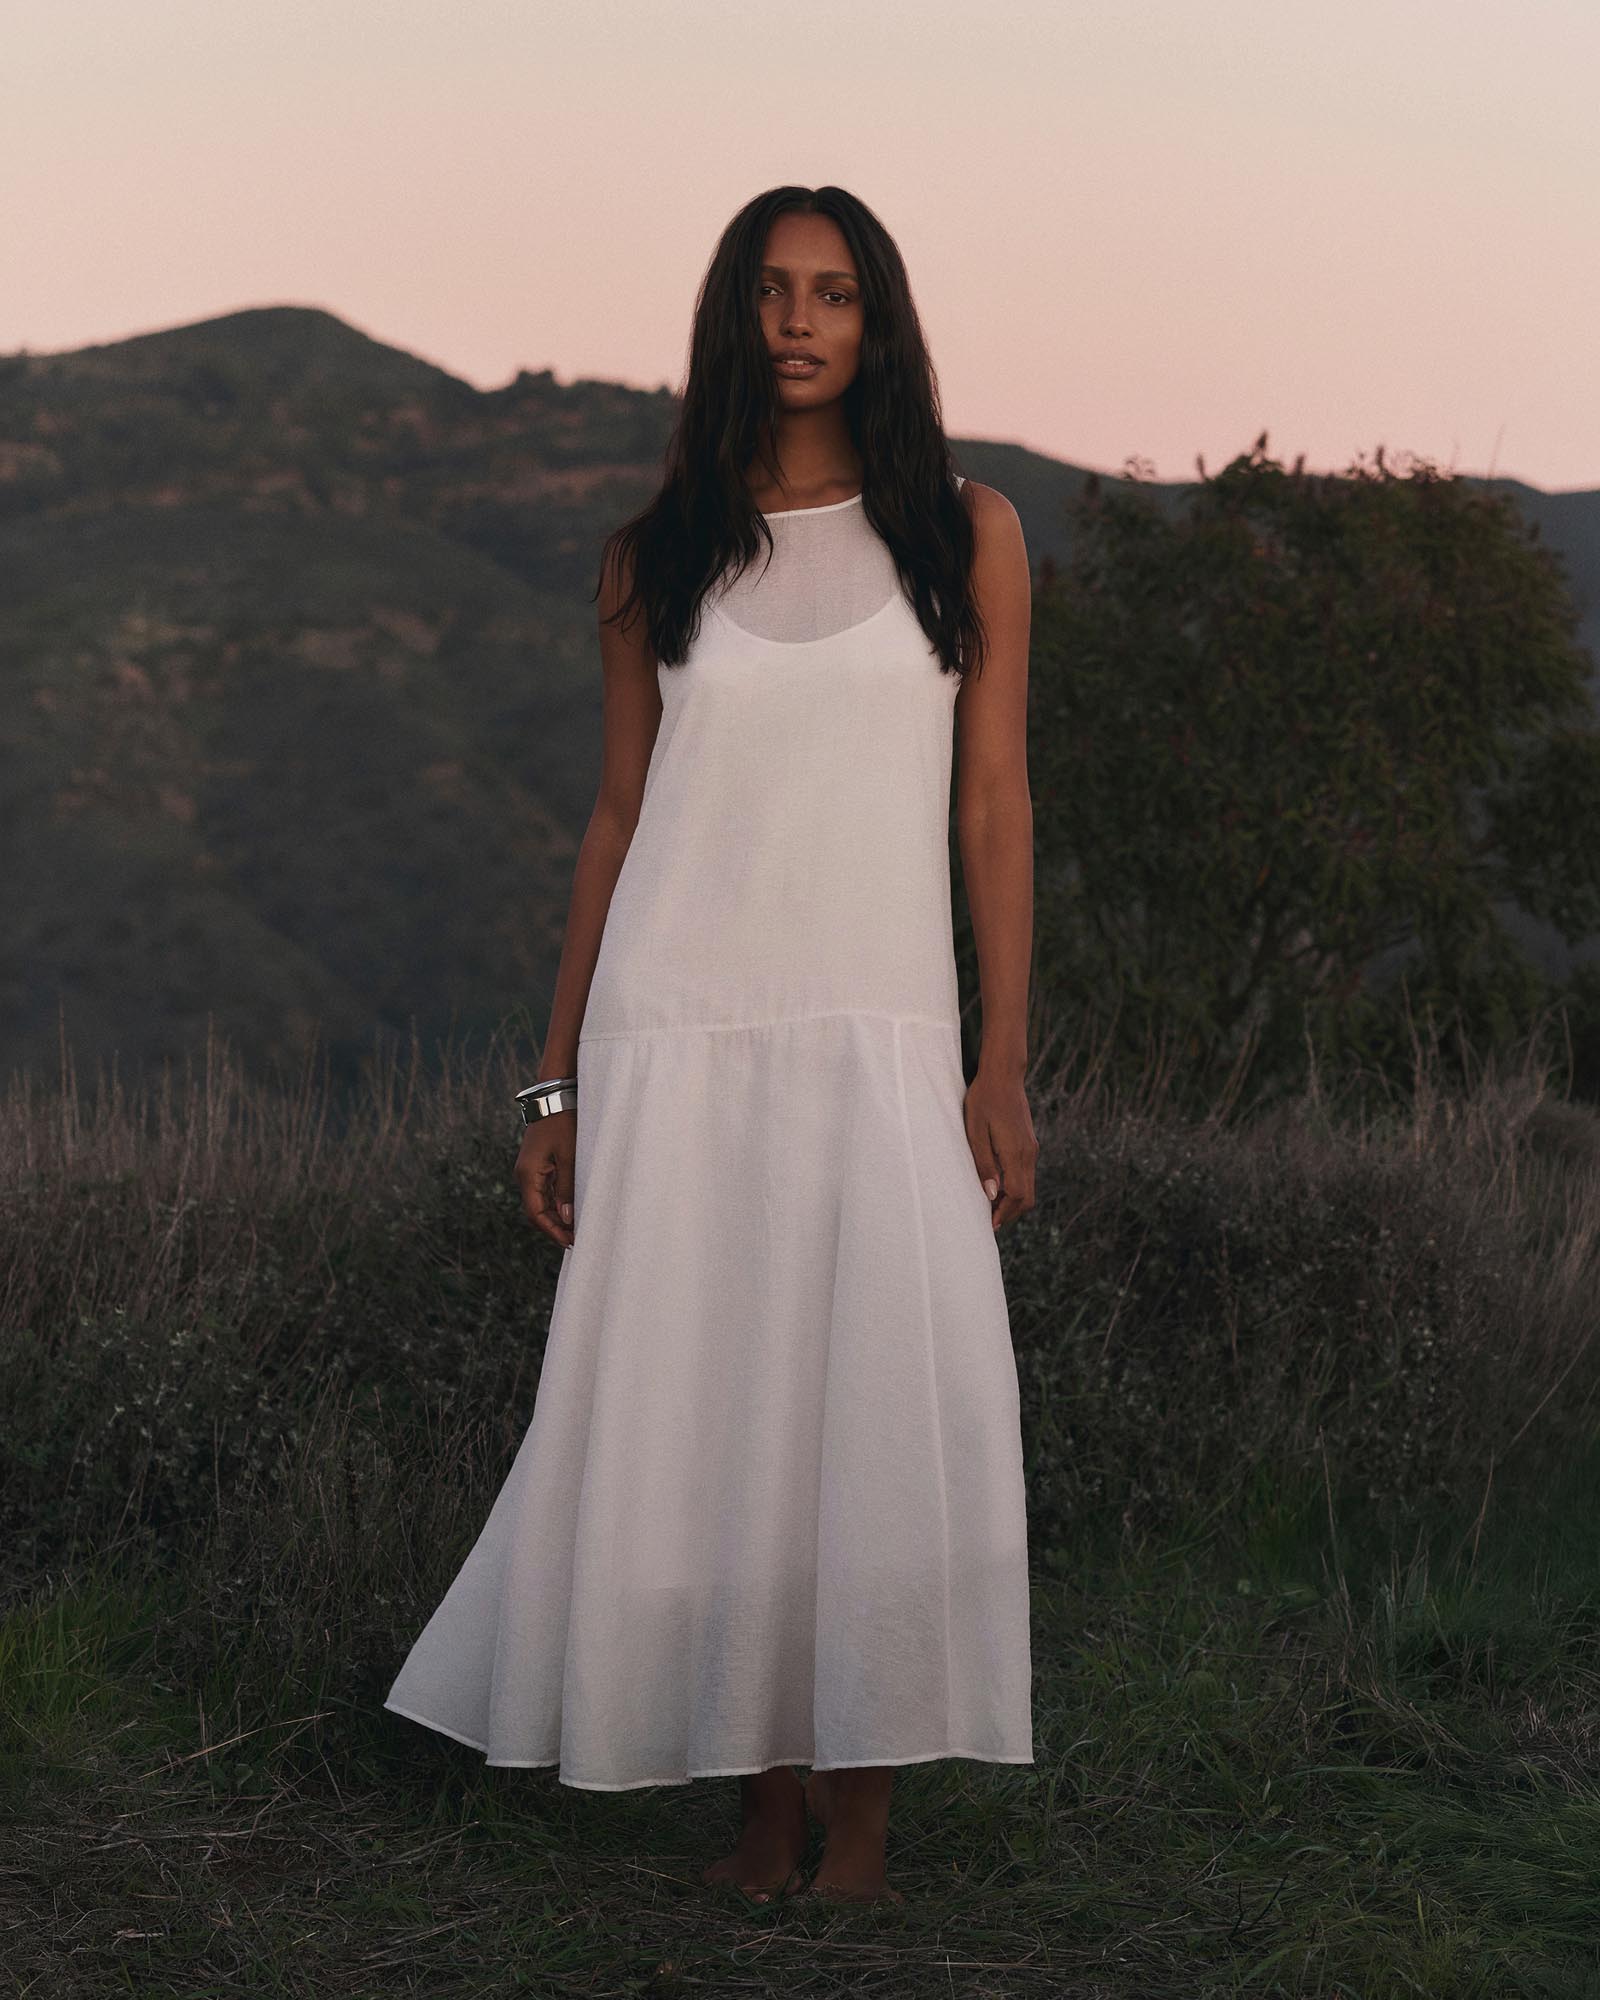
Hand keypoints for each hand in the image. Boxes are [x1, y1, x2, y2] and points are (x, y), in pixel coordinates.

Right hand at [516, 1111, 575, 1247]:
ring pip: (541, 1201)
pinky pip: (545, 1189)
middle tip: (576, 1238)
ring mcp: (531, 1169)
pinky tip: (571, 1208)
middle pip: (537, 1210)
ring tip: (576, 1228)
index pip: (535, 1213)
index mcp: (528, 1174)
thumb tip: (567, 1217)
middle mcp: (525, 1174)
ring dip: (556, 1216)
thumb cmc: (563, 1123)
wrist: (556, 1096)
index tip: (569, 1242)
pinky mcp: (539, 1164)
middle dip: (555, 1226)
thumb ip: (567, 1188)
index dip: (551, 1230)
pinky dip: (557, 1202)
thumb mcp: (570, 1156)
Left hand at [962, 1066, 1038, 1232]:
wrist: (1004, 1075)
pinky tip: (998, 1185)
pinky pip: (1026, 1174)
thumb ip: (984, 1163)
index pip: (1016, 1196)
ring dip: (1013, 1201)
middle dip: (1010, 1213)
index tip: (988, 1224)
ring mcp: (1031, 1148)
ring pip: (1029, 1187)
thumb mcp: (975, 1132)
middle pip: (1027, 1197)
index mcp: (1016, 1153)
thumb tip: (992, 1194)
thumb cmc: (984, 1100)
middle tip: (990, 1222)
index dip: (1003, 1214)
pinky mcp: (1029, 1143)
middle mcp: (1028, 1154)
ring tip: (991, 1207)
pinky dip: (1016, 1187)